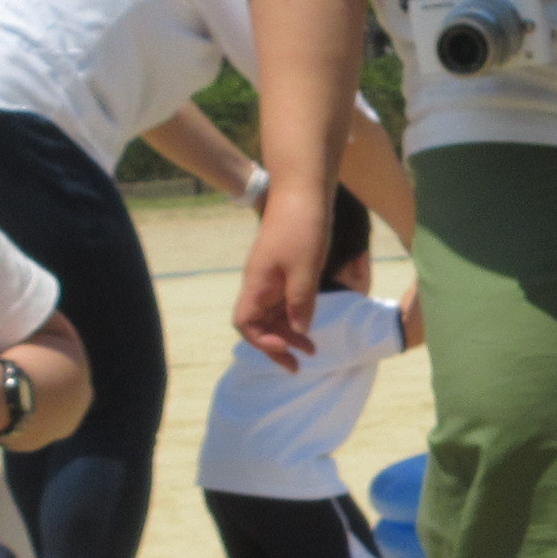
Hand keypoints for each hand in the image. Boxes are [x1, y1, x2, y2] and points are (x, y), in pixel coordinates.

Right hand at [232, 186, 333, 370]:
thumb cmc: (301, 226)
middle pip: (259, 324)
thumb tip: (299, 330)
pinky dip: (295, 317)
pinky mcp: (286, 270)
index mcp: (258, 284)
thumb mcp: (305, 268)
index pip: (246, 324)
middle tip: (299, 365)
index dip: (262, 342)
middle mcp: (261, 284)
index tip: (286, 350)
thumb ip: (301, 301)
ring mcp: (273, 277)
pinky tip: (310, 325)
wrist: (304, 192)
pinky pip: (285, 302)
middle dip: (277, 346)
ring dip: (288, 334)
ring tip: (311, 350)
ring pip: (273, 315)